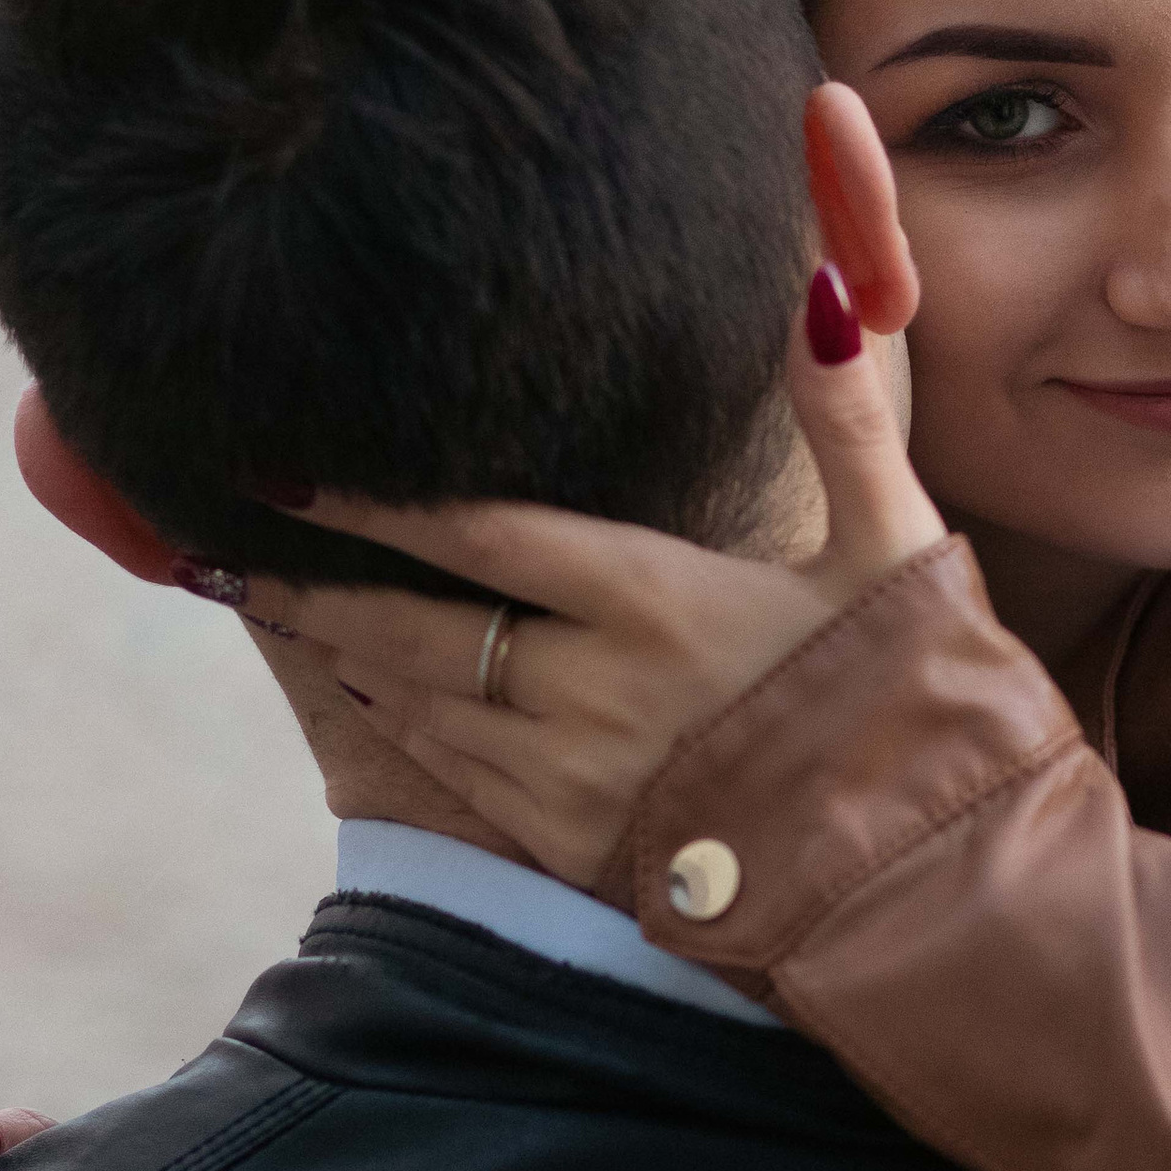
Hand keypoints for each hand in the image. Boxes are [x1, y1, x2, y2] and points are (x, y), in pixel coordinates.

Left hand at [243, 212, 946, 895]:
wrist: (934, 882)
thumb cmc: (921, 702)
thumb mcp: (896, 545)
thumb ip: (846, 418)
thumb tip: (822, 288)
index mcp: (661, 603)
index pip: (484, 536)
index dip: (378, 504)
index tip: (290, 475)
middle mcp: (596, 693)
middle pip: (421, 631)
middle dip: (321, 592)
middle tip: (237, 558)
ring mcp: (582, 783)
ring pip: (428, 711)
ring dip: (354, 662)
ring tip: (290, 617)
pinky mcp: (586, 855)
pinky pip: (464, 786)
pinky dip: (410, 736)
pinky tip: (385, 705)